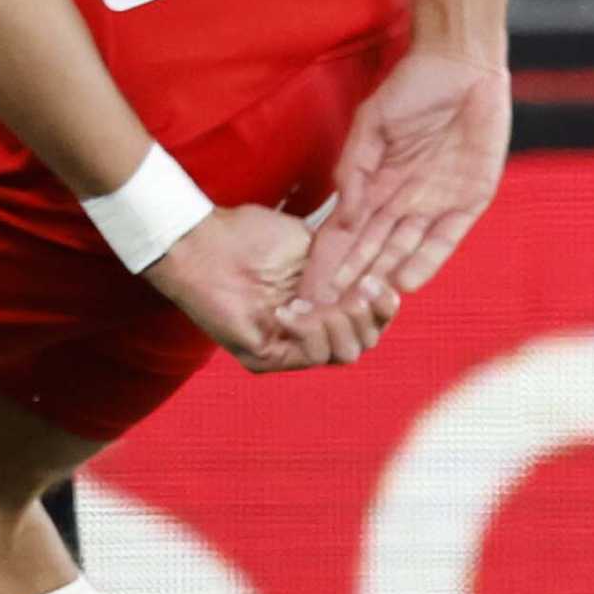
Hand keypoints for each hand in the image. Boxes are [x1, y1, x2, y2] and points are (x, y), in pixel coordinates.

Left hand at [147, 203, 397, 372]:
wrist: (206, 240)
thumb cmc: (252, 235)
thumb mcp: (317, 244)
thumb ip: (348, 263)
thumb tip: (388, 274)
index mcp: (325, 303)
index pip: (371, 320)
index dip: (384, 305)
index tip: (380, 282)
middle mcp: (310, 330)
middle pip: (363, 343)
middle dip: (367, 316)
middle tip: (356, 291)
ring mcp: (288, 347)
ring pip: (342, 354)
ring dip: (339, 323)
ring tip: (324, 300)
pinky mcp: (265, 358)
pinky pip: (308, 356)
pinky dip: (306, 330)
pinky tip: (291, 307)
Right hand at [303, 46, 511, 304]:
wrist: (462, 63)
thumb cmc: (411, 87)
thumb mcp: (371, 126)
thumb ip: (355, 171)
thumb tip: (342, 218)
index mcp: (375, 186)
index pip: (344, 234)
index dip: (326, 263)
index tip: (305, 291)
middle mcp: (403, 201)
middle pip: (372, 251)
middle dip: (350, 283)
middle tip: (328, 315)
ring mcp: (436, 202)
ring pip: (404, 250)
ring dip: (382, 278)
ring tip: (361, 306)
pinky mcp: (470, 199)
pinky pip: (446, 238)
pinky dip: (427, 259)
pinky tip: (405, 282)